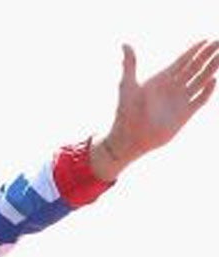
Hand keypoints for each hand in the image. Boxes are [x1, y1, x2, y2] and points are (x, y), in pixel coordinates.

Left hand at [92, 40, 218, 180]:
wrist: (130, 138)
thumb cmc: (125, 113)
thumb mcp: (127, 85)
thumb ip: (130, 65)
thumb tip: (124, 44)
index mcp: (161, 79)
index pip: (182, 61)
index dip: (194, 50)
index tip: (206, 40)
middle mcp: (173, 88)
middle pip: (195, 68)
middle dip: (207, 55)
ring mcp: (180, 100)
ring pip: (200, 80)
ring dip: (212, 69)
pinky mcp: (185, 114)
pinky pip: (200, 99)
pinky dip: (207, 90)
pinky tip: (213, 80)